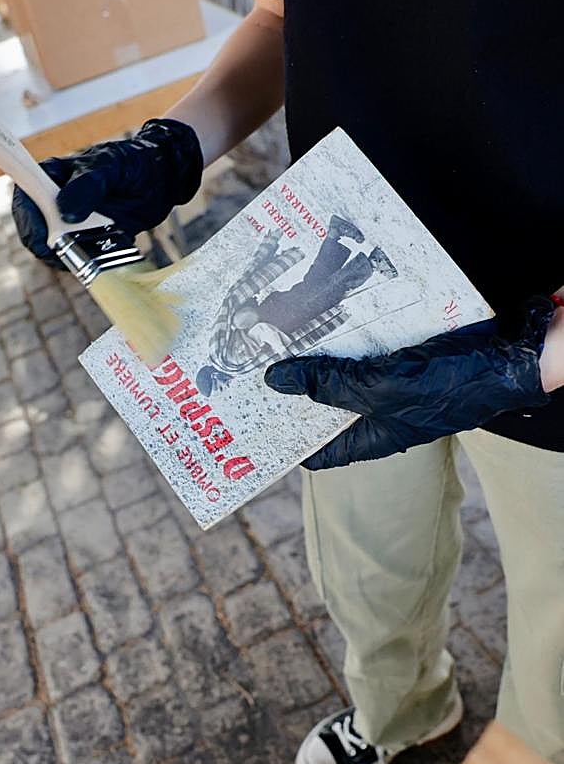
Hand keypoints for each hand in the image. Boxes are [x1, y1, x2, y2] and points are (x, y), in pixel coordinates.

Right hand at [11, 118, 202, 267]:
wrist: (162, 179)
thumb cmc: (132, 162)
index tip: (42, 238)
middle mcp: (55, 202)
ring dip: (68, 259)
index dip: (27, 219)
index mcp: (51, 177)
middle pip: (35, 231)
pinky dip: (89, 264)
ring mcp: (71, 224)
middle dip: (46, 246)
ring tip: (93, 256)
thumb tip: (64, 212)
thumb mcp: (110, 167)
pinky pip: (79, 260)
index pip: (24, 197)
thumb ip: (87, 186)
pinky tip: (107, 256)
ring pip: (55, 250)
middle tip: (66, 255)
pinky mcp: (88, 241)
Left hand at [264, 297, 554, 468]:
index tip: (253, 419)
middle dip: (294, 386)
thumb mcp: (381, 388)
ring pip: (342, 371)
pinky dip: (343, 332)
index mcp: (370, 437)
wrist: (510, 353)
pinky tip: (321, 311)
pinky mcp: (402, 354)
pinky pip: (363, 346)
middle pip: (324, 406)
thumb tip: (275, 380)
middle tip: (255, 362)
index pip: (318, 452)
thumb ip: (329, 385)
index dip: (286, 440)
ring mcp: (390, 382)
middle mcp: (377, 413)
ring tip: (277, 332)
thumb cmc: (450, 385)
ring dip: (316, 353)